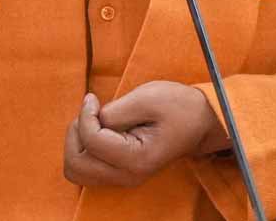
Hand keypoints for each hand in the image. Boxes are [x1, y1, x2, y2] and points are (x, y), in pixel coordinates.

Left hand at [62, 81, 229, 187]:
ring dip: (77, 142)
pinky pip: (87, 168)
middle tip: (91, 111)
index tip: (93, 97)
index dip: (85, 114)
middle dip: (76, 132)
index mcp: (136, 159)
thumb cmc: (177, 106)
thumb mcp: (147, 98)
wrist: (200, 122)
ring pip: (77, 170)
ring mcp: (123, 178)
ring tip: (93, 120)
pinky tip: (98, 129)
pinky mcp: (120, 173)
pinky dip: (83, 148)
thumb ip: (114, 112)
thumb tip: (90, 118)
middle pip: (76, 165)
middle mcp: (127, 176)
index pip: (91, 141)